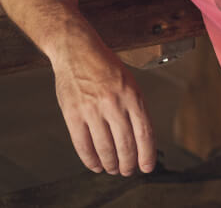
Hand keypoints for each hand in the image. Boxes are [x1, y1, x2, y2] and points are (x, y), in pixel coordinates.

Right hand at [52, 42, 155, 175]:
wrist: (77, 50)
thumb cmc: (106, 67)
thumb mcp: (130, 83)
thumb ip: (135, 108)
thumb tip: (141, 138)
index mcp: (133, 95)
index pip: (144, 133)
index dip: (147, 154)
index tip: (147, 167)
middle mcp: (114, 103)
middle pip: (126, 144)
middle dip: (129, 163)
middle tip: (129, 170)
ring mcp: (92, 109)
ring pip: (105, 148)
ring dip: (111, 164)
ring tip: (114, 169)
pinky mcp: (73, 113)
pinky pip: (82, 144)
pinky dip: (90, 159)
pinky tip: (96, 164)